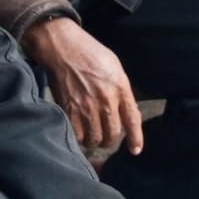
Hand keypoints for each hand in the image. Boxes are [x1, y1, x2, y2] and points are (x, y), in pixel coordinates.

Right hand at [24, 17, 144, 154]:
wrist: (62, 47)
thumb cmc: (89, 53)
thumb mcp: (114, 67)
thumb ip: (120, 90)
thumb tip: (124, 111)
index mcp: (120, 86)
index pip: (132, 119)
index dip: (136, 138)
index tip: (136, 150)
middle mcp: (105, 99)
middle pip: (113, 134)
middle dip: (110, 139)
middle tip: (106, 136)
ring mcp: (86, 106)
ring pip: (95, 139)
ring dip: (94, 141)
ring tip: (91, 134)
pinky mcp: (68, 110)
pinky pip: (77, 136)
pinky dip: (79, 138)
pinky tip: (79, 131)